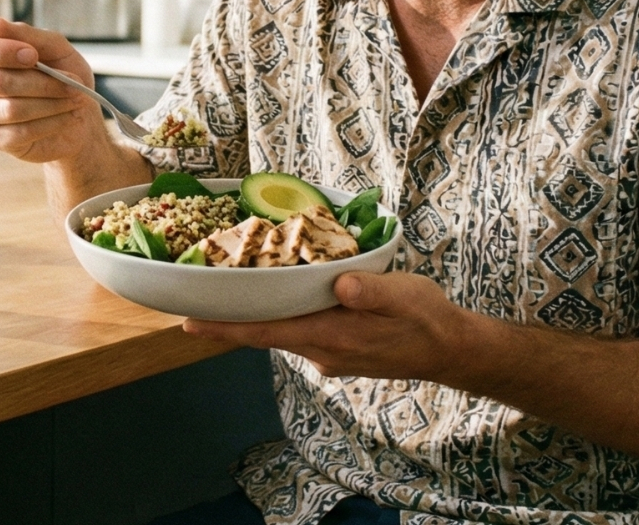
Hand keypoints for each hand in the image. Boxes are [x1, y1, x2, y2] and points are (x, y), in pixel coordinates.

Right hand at [0, 17, 104, 164]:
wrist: (79, 115)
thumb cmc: (64, 75)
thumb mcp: (56, 48)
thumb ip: (29, 35)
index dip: (1, 52)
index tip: (33, 55)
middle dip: (43, 83)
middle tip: (73, 83)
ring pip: (11, 109)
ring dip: (51, 103)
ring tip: (74, 99)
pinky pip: (20, 131)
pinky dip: (50, 123)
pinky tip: (66, 118)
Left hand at [183, 271, 468, 381]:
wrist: (451, 349)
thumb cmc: (426, 319)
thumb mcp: (405, 297)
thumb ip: (372, 292)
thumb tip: (340, 284)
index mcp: (331, 336)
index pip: (264, 333)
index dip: (224, 328)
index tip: (188, 324)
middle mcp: (322, 350)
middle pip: (262, 334)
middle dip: (227, 321)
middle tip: (190, 301)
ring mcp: (328, 353)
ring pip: (279, 332)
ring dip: (253, 316)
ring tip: (225, 291)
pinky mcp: (337, 348)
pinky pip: (297, 331)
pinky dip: (280, 316)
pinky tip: (278, 296)